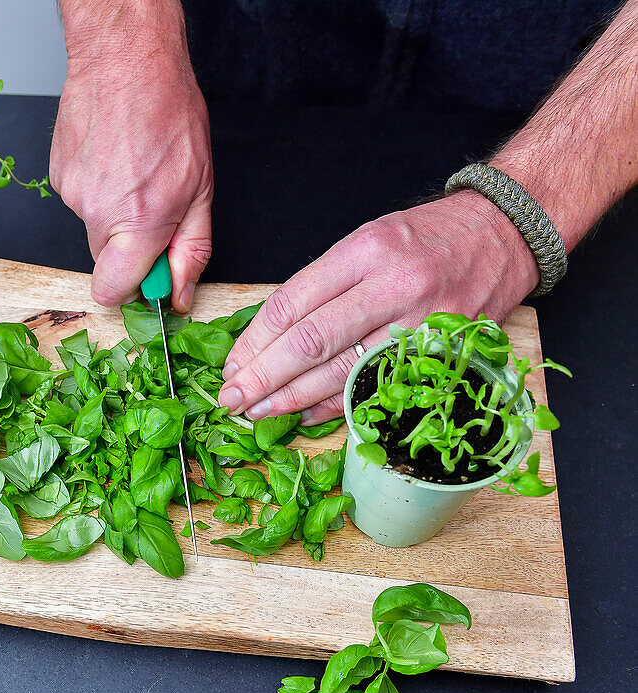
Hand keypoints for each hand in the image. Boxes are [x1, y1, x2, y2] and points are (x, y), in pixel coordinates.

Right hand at [49, 31, 211, 311]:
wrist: (125, 57)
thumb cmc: (167, 110)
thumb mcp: (201, 188)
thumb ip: (191, 249)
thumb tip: (179, 294)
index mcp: (138, 222)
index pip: (113, 292)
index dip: (134, 289)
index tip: (152, 273)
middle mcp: (97, 213)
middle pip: (106, 261)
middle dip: (130, 246)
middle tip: (155, 207)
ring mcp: (72, 194)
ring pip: (95, 227)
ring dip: (115, 212)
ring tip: (135, 168)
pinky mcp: (57, 175)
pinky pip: (81, 199)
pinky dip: (98, 187)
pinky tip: (115, 157)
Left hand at [217, 191, 540, 422]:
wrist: (505, 234)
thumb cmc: (427, 239)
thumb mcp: (367, 240)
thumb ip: (321, 286)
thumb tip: (266, 337)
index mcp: (364, 251)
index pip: (291, 304)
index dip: (253, 342)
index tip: (230, 365)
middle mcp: (392, 286)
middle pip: (309, 343)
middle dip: (262, 378)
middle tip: (230, 399)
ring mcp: (421, 324)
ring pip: (342, 373)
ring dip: (291, 399)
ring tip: (257, 412)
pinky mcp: (441, 354)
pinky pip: (378, 388)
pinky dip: (336, 406)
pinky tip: (304, 415)